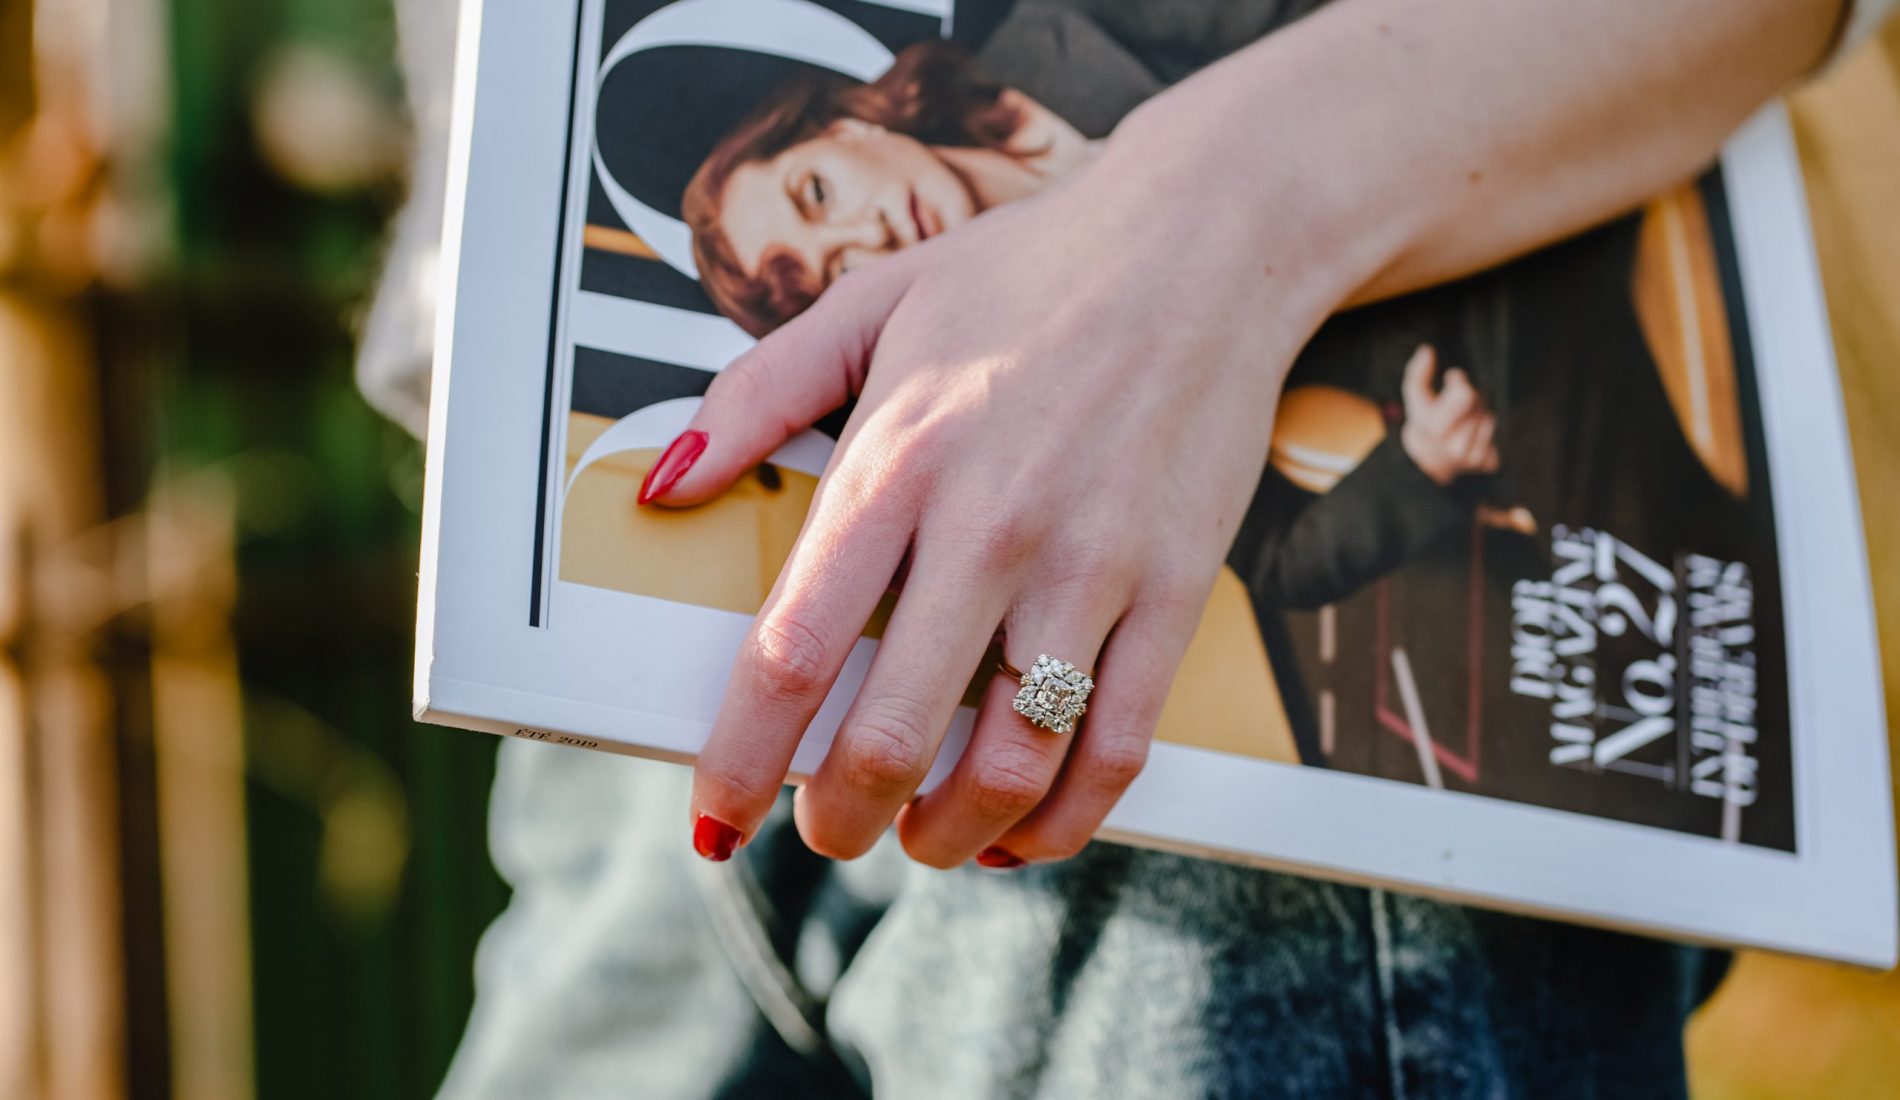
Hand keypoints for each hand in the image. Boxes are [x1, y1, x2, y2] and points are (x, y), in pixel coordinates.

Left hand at [648, 160, 1343, 868]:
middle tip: (822, 831)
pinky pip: (1121, 744)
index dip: (741, 759)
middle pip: (895, 734)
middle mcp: (993, 524)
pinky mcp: (1175, 588)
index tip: (716, 815)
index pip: (794, 649)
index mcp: (900, 459)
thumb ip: (757, 396)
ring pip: (1013, 761)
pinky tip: (1026, 830)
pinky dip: (1066, 817)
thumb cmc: (1028, 271)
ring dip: (951, 835)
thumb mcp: (872, 302)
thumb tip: (666, 485)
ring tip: (921, 841)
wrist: (1205, 241)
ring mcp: (1093, 564)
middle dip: (838, 819)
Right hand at [1397, 344, 1499, 484]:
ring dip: (1479, 414)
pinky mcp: (1486, 464)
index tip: (1452, 379)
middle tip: (1457, 405)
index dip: (1459, 381)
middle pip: (1479, 403)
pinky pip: (1498, 437)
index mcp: (1437, 428)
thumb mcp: (1415, 396)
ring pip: (1490, 419)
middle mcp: (1456, 446)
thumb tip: (1427, 349)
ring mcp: (1472, 458)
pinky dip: (1487, 433)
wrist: (1426, 462)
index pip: (1466, 393)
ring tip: (1463, 421)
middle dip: (1470, 398)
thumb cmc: (1422, 421)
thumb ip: (1418, 372)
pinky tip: (1472, 436)